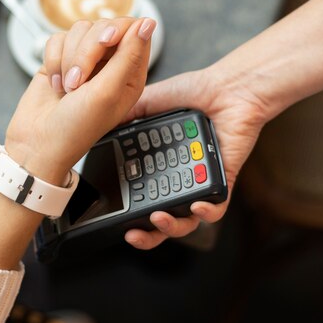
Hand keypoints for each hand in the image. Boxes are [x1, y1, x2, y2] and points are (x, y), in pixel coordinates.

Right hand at [5, 17, 155, 185]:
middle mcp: (110, 64)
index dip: (117, 31)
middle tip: (79, 80)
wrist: (39, 142)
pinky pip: (56, 39)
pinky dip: (53, 61)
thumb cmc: (77, 127)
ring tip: (68, 87)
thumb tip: (148, 23)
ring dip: (68, 59)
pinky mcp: (61, 59)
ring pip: (78, 30)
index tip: (106, 42)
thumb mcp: (108, 92)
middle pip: (103, 26)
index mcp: (130, 73)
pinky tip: (56, 84)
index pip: (133, 29)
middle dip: (87, 51)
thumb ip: (128, 55)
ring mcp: (84, 60)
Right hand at [122, 67, 269, 248]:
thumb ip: (123, 116)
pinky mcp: (222, 182)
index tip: (116, 217)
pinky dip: (206, 213)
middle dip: (147, 235)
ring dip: (172, 228)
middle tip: (133, 233)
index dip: (129, 213)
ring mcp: (199, 182)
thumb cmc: (193, 91)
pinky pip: (216, 208)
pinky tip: (196, 206)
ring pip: (187, 221)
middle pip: (162, 220)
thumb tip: (96, 128)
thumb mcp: (147, 102)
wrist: (227, 87)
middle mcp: (178, 178)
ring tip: (159, 219)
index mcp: (159, 165)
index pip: (141, 197)